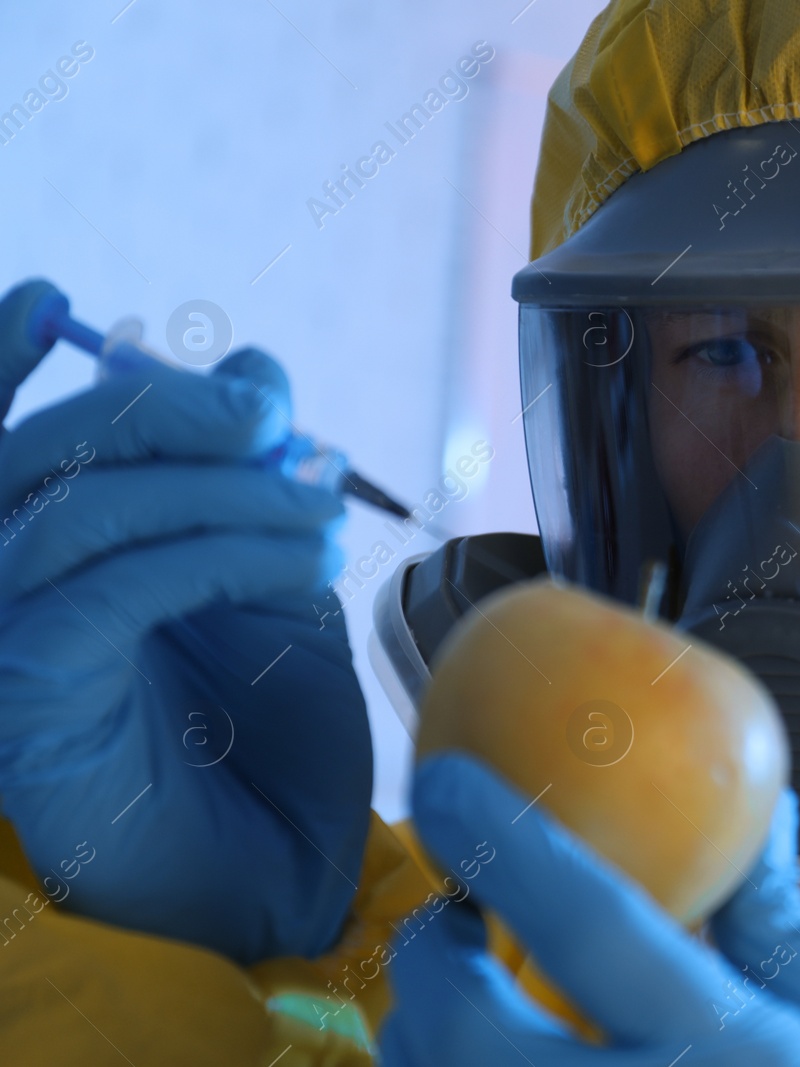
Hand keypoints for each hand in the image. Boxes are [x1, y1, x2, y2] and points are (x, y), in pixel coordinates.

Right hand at [0, 279, 371, 963]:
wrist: (275, 872)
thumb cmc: (266, 731)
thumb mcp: (269, 579)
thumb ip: (250, 478)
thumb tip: (254, 366)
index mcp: (44, 551)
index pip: (15, 433)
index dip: (40, 360)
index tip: (110, 320)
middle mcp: (0, 586)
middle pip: (48, 451)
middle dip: (168, 410)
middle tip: (274, 422)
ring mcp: (2, 639)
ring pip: (82, 508)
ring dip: (220, 488)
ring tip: (319, 509)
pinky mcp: (27, 697)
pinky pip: (112, 589)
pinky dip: (216, 554)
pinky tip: (296, 555)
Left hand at [379, 752, 799, 1065]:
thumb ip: (783, 929)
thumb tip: (752, 813)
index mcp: (733, 1054)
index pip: (595, 930)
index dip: (511, 848)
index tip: (448, 783)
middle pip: (472, 1033)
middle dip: (433, 957)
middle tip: (453, 915)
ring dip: (425, 1035)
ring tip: (459, 994)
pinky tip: (493, 1061)